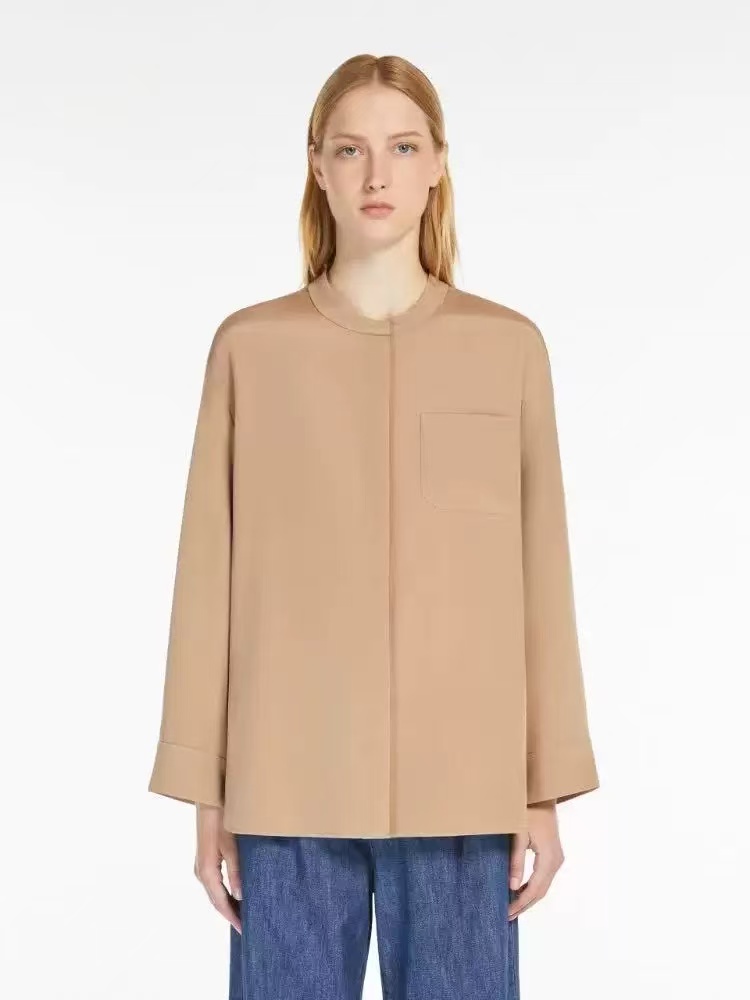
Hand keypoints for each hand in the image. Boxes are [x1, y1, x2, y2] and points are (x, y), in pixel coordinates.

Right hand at [194, 804, 242, 933]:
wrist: (209, 798)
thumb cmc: (222, 818)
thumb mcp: (232, 845)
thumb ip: (236, 871)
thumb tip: (241, 896)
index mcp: (206, 871)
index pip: (219, 902)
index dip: (232, 917)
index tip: (244, 930)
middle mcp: (200, 871)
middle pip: (216, 900)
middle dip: (230, 914)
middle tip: (247, 926)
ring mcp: (201, 865)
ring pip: (215, 892)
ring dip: (227, 904)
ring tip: (243, 914)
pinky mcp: (206, 858)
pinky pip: (214, 883)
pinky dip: (224, 893)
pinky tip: (235, 895)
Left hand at [507, 799, 564, 919]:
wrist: (541, 794)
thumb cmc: (528, 810)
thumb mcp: (519, 835)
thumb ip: (516, 861)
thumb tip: (513, 886)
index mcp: (549, 858)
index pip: (535, 889)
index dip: (521, 902)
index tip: (507, 912)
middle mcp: (556, 860)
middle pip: (541, 891)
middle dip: (525, 904)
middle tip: (507, 915)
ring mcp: (556, 857)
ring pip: (543, 885)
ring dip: (529, 896)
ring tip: (512, 906)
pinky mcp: (553, 853)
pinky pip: (544, 876)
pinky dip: (532, 886)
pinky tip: (520, 889)